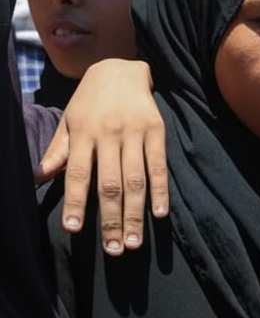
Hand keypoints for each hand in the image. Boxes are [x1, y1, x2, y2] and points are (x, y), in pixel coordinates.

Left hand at [35, 59, 168, 255]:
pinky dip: (160, 191)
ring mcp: (135, 133)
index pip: (77, 173)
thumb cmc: (90, 100)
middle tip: (113, 249)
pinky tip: (159, 213)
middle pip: (110, 184)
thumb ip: (58, 151)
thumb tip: (40, 178)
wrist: (122, 68)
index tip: (74, 228)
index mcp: (84, 133)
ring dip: (135, 214)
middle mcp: (109, 134)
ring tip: (133, 242)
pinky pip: (159, 166)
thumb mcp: (69, 121)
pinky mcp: (157, 131)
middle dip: (111, 219)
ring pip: (135, 180)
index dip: (76, 202)